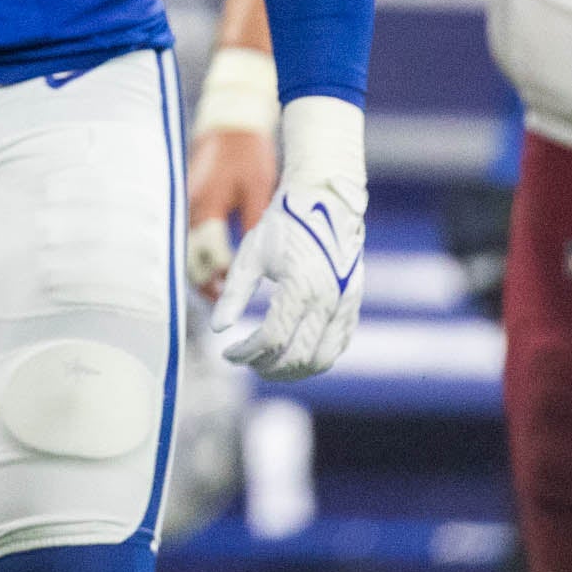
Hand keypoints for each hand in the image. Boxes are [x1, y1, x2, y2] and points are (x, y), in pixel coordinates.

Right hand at [185, 125, 274, 299]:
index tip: (232, 292)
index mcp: (207, 206)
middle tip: (221, 299)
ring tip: (217, 289)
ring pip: (186, 248)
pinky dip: (198, 253)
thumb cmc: (247, 153)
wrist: (230, 122)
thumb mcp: (258, 187)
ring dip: (199, 270)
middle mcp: (190, 209)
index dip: (221, 276)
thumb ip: (254, 222)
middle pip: (189, 257)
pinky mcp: (188, 202)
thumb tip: (259, 258)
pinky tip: (213, 263)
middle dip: (203, 281)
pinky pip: (188, 235)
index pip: (210, 253)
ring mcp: (186, 205)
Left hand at [212, 96, 365, 380]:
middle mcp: (328, 300)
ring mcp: (345, 304)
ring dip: (294, 370)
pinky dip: (316, 357)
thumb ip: (234, 293)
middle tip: (247, 362)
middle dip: (268, 367)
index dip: (246, 353)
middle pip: (298, 357)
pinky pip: (338, 344)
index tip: (228, 352)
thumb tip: (218, 329)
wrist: (324, 201)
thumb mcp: (251, 254)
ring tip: (269, 364)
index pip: (271, 339)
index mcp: (300, 287)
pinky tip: (294, 351)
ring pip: (323, 359)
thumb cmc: (283, 224)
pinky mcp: (353, 303)